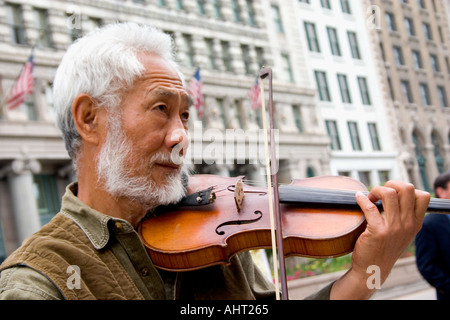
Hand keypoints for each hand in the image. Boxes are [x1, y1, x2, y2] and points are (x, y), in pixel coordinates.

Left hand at [331, 181, 429, 298]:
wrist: (372, 269)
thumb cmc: (384, 248)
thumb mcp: (401, 233)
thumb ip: (403, 216)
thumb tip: (393, 191)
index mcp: (415, 224)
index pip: (423, 196)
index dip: (406, 188)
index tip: (393, 193)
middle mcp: (407, 225)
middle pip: (407, 189)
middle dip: (391, 184)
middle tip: (379, 192)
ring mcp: (393, 228)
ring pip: (389, 193)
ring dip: (376, 190)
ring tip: (369, 197)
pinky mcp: (377, 231)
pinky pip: (369, 206)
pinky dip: (361, 198)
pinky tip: (358, 198)